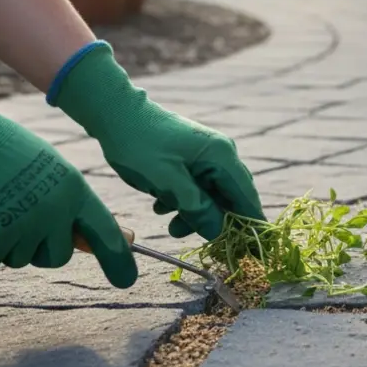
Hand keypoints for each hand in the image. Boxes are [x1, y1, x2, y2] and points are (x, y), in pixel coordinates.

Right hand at [0, 53, 137, 286]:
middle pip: (56, 256)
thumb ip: (71, 206)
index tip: (126, 279)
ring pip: (17, 259)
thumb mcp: (46, 171)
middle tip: (14, 211)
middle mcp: (53, 211)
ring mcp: (21, 227)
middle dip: (38, 245)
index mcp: (72, 189)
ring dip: (2, 240)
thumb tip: (112, 237)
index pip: (104, 231)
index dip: (117, 258)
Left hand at [49, 41, 264, 239]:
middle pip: (231, 197)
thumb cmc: (140, 146)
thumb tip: (218, 231)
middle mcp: (220, 153)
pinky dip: (184, 200)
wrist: (115, 113)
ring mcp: (206, 154)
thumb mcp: (167, 183)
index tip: (251, 252)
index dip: (251, 226)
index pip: (246, 197)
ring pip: (211, 194)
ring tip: (171, 226)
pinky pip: (197, 185)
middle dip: (215, 221)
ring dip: (195, 213)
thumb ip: (196, 208)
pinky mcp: (191, 156)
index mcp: (221, 157)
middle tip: (197, 240)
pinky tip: (161, 206)